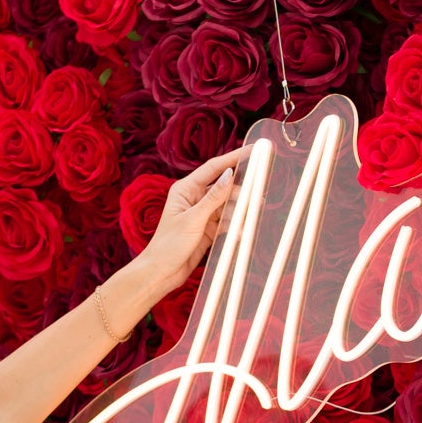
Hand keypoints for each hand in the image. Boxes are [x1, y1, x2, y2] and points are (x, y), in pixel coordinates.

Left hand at [111, 147, 250, 330]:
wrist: (162, 272)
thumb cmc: (169, 245)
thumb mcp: (194, 219)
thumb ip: (214, 198)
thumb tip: (230, 175)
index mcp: (185, 189)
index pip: (214, 167)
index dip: (234, 158)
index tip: (253, 151)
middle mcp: (194, 198)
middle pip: (224, 186)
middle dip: (241, 191)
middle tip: (259, 194)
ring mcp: (201, 213)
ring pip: (227, 205)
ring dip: (239, 210)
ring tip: (253, 215)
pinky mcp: (207, 228)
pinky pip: (226, 221)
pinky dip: (234, 225)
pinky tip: (242, 232)